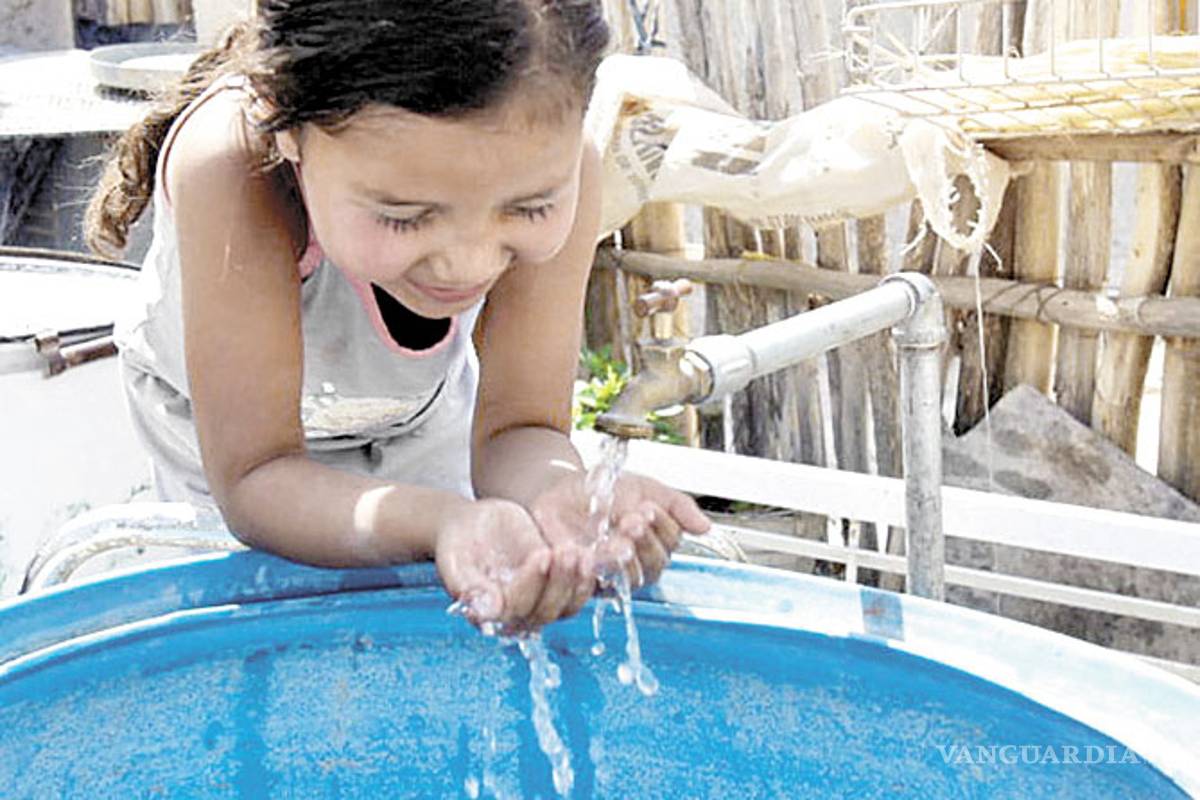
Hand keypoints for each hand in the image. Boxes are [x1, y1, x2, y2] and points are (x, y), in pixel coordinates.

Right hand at [434, 498, 586, 631]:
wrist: (469, 527)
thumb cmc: (457, 544)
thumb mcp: (455, 562)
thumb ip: (468, 587)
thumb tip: (486, 610)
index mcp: (489, 616)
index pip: (516, 608)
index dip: (531, 584)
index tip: (541, 554)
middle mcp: (515, 615)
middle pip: (546, 611)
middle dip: (559, 582)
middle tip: (566, 551)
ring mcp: (537, 603)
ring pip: (565, 607)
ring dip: (576, 582)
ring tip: (580, 552)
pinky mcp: (554, 588)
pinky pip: (576, 593)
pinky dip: (585, 578)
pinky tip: (588, 555)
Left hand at [529, 471, 711, 609]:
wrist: (563, 490)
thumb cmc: (606, 491)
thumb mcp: (644, 488)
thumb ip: (677, 506)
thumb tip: (706, 528)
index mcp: (656, 541)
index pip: (669, 544)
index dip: (662, 528)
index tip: (647, 507)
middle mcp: (638, 562)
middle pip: (654, 565)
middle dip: (645, 541)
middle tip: (631, 519)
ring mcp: (614, 574)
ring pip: (631, 577)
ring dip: (624, 556)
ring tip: (613, 534)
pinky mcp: (587, 582)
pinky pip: (598, 584)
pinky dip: (596, 568)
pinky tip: (590, 551)